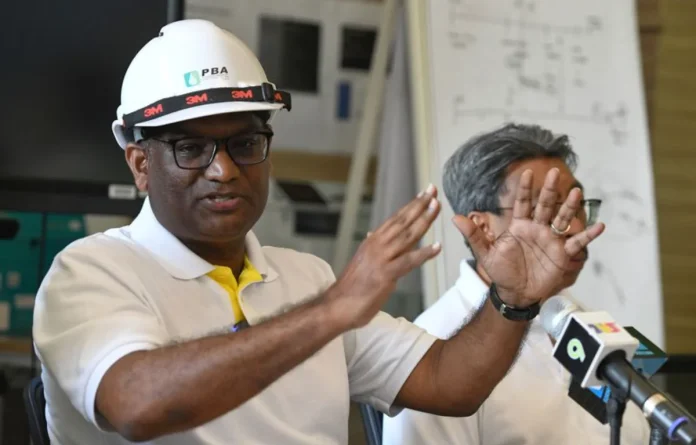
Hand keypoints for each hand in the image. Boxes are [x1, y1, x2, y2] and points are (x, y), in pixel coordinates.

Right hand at [326, 184, 441, 328]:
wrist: (338, 305)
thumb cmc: (352, 287)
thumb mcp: (363, 260)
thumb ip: (372, 247)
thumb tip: (373, 233)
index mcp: (373, 241)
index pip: (395, 219)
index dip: (411, 205)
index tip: (425, 193)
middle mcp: (376, 245)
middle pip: (402, 222)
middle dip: (419, 205)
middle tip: (433, 190)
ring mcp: (381, 259)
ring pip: (406, 236)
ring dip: (423, 221)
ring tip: (436, 207)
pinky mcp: (385, 275)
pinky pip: (408, 261)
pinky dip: (424, 253)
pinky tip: (437, 247)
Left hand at [452, 168, 604, 306]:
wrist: (515, 293)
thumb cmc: (501, 272)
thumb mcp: (486, 253)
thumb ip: (474, 234)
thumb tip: (455, 218)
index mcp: (519, 226)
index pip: (522, 203)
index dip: (524, 188)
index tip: (527, 172)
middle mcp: (537, 229)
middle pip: (545, 205)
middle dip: (549, 190)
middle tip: (555, 173)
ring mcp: (551, 240)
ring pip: (562, 219)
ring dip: (570, 206)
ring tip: (577, 192)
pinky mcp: (562, 254)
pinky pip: (577, 242)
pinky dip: (588, 235)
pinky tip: (600, 226)